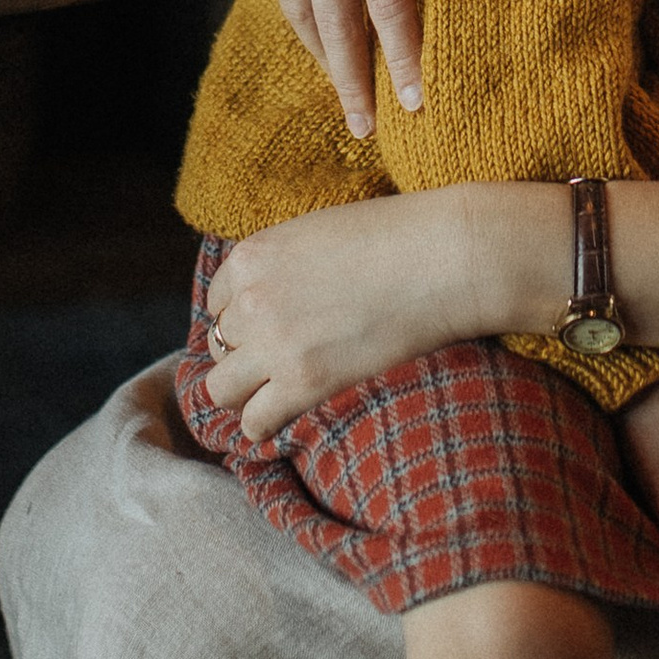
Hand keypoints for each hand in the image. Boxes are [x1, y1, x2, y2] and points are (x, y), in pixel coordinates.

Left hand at [205, 191, 486, 442]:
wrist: (442, 258)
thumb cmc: (394, 237)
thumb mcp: (316, 232)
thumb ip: (280, 264)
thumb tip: (267, 295)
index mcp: (251, 256)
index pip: (215, 302)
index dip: (239, 320)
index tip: (264, 331)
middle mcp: (251, 299)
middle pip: (217, 346)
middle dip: (242, 356)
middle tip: (273, 364)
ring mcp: (274, 343)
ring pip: (220, 389)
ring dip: (243, 393)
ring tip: (271, 395)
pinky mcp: (304, 382)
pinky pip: (253, 421)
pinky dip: (262, 425)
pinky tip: (283, 419)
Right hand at [242, 0, 442, 136]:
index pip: (389, 1)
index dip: (406, 57)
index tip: (420, 102)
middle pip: (335, 23)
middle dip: (354, 83)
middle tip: (370, 132)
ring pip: (298, 7)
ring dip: (321, 57)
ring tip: (342, 95)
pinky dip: (299, 13)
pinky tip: (317, 32)